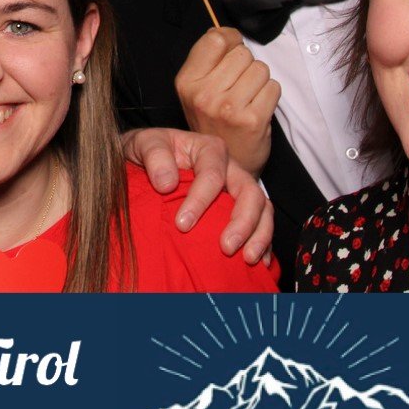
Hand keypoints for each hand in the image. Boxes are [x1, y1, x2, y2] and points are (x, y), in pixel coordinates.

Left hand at [120, 127, 273, 264]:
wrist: (148, 161)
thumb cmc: (148, 152)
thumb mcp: (144, 144)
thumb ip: (154, 156)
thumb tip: (167, 183)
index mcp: (209, 149)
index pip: (213, 175)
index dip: (200, 200)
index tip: (182, 224)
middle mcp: (230, 167)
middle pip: (250, 191)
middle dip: (243, 221)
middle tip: (227, 247)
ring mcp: (238, 188)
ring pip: (262, 208)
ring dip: (259, 234)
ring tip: (247, 259)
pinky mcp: (241, 208)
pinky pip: (261, 224)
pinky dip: (264, 243)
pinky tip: (258, 264)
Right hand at [174, 26, 280, 178]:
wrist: (225, 165)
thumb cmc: (214, 122)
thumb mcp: (197, 89)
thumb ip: (208, 59)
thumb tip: (223, 31)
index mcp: (186, 82)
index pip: (216, 38)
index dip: (230, 40)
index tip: (232, 51)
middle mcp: (204, 95)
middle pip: (242, 53)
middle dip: (246, 65)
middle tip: (239, 86)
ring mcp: (228, 108)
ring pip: (260, 69)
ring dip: (260, 81)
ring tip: (248, 98)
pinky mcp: (252, 120)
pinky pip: (273, 87)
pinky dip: (270, 95)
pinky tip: (258, 108)